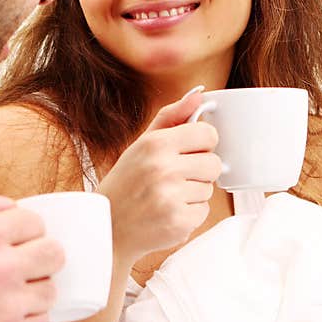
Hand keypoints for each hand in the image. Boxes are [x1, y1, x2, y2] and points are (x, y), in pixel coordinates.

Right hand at [0, 191, 64, 321]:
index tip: (17, 238)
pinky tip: (7, 312)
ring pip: (50, 289)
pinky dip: (29, 317)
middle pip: (53, 253)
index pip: (35, 222)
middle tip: (22, 261)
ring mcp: (8, 307)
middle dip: (39, 254)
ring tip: (9, 290)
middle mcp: (0, 270)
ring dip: (33, 288)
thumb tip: (7, 204)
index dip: (25, 228)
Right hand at [98, 89, 221, 263]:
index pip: (208, 134)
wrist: (107, 228)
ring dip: (193, 193)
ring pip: (209, 188)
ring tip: (167, 196)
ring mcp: (172, 198)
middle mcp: (164, 169)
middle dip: (200, 170)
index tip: (189, 151)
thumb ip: (172, 116)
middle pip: (214, 163)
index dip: (202, 143)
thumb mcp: (142, 144)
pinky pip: (204, 211)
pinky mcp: (179, 223)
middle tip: (175, 177)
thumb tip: (199, 94)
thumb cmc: (126, 182)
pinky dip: (190, 214)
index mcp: (155, 144)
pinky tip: (168, 212)